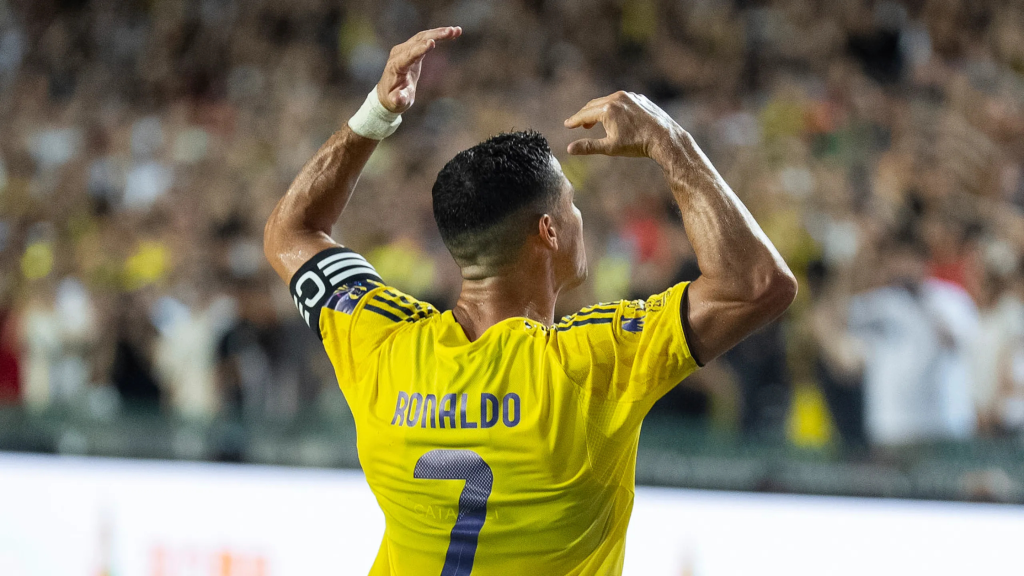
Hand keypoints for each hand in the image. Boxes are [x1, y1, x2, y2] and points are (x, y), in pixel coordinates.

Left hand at [376, 26, 461, 113]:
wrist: (387, 92)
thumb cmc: (393, 99)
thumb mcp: (396, 102)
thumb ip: (399, 99)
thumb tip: (399, 98)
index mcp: (396, 66)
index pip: (409, 55)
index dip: (421, 49)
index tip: (432, 43)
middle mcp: (399, 53)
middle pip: (418, 40)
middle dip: (435, 35)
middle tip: (451, 32)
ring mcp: (405, 49)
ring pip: (423, 36)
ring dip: (439, 32)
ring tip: (456, 30)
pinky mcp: (411, 48)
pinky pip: (425, 39)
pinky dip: (438, 35)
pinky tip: (452, 33)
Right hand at [564, 91, 680, 157]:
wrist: (664, 138)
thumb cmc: (637, 144)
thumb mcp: (610, 148)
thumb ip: (588, 146)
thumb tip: (569, 149)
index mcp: (607, 109)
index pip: (585, 114)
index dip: (574, 121)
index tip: (567, 124)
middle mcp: (617, 98)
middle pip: (594, 105)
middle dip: (585, 115)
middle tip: (578, 124)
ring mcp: (630, 96)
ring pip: (608, 101)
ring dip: (598, 111)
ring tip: (594, 122)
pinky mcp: (640, 98)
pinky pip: (621, 101)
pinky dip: (613, 108)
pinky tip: (614, 118)